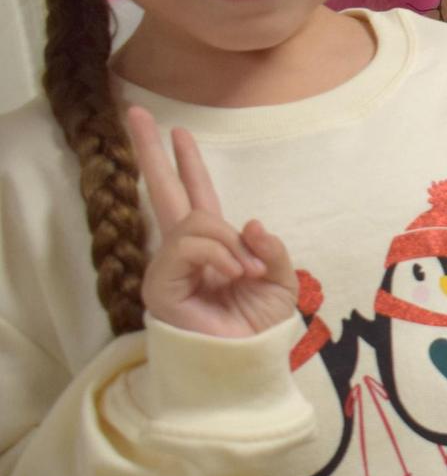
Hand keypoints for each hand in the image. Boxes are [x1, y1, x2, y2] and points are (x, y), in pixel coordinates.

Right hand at [126, 106, 297, 337]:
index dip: (188, 164)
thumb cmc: (261, 329)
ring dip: (228, 244)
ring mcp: (168, 266)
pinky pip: (188, 246)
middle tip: (135, 112)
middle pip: (163, 191)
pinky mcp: (158, 284)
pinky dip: (218, 256)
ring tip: (244, 273)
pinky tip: (232, 275)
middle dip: (150, 150)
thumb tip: (247, 222)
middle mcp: (186, 251)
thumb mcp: (283, 282)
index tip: (177, 131)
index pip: (197, 196)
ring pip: (194, 222)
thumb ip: (271, 249)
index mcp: (214, 246)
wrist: (248, 363)